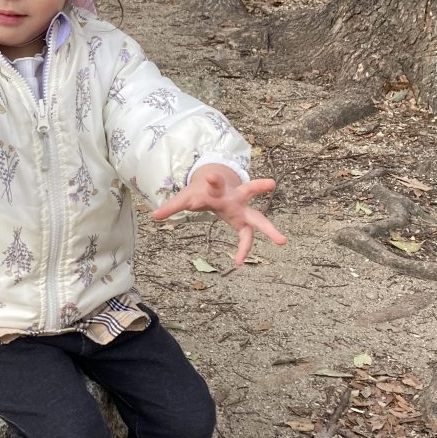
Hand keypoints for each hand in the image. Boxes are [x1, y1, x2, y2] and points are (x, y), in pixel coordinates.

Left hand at [152, 166, 287, 265]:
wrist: (216, 188)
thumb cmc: (200, 193)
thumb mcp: (185, 198)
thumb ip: (172, 206)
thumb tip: (153, 216)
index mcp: (217, 188)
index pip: (214, 183)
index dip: (212, 180)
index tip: (210, 175)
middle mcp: (233, 196)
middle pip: (248, 190)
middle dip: (258, 187)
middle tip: (271, 182)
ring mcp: (241, 209)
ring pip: (258, 217)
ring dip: (269, 228)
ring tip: (283, 240)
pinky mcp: (243, 221)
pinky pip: (246, 237)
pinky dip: (243, 249)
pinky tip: (238, 262)